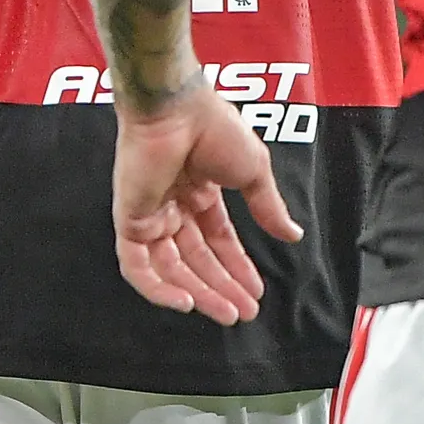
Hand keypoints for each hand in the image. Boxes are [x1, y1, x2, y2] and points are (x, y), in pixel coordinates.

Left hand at [112, 80, 303, 322]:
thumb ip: (268, 207)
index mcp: (200, 190)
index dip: (237, 267)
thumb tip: (293, 234)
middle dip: (222, 287)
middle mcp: (173, 205)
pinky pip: (137, 266)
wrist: (176, 109)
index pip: (218, 240)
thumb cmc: (213, 127)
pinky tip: (187, 303)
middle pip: (197, 259)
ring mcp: (150, 214)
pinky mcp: (129, 220)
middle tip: (244, 312)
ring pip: (171, 268)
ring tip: (227, 313)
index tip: (256, 292)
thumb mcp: (254, 170)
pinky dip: (158, 289)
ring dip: (199, 293)